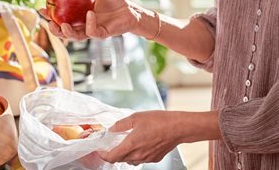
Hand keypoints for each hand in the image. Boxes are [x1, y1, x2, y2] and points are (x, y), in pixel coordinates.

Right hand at [39, 0, 150, 40]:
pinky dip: (90, 23)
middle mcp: (84, 26)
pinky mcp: (103, 34)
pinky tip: (89, 14)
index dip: (50, 16)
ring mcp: (93, 31)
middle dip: (55, 30)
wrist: (131, 9)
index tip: (41, 9)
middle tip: (49, 23)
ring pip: (76, 36)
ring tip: (62, 25)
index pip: (61, 18)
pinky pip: (93, 31)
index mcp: (79, 16)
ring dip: (68, 33)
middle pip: (65, 32)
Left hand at [98, 110, 220, 164]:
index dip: (103, 155)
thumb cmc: (159, 121)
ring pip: (130, 160)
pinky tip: (140, 143)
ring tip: (126, 142)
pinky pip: (141, 159)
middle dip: (113, 153)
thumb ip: (121, 124)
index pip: (111, 157)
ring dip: (125, 154)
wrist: (178, 127)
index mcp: (131, 145)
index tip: (100, 150)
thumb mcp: (136, 117)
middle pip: (120, 159)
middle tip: (112, 143)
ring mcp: (146, 158)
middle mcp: (138, 154)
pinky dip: (136, 154)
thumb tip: (112, 129)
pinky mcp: (154, 158)